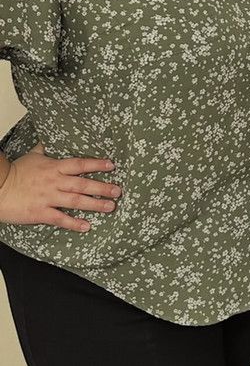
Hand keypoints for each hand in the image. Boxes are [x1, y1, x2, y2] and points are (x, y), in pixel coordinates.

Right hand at [0, 144, 120, 232]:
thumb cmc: (15, 172)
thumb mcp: (33, 156)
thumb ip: (47, 150)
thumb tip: (54, 140)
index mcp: (54, 167)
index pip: (80, 164)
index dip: (97, 164)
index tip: (112, 166)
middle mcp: (54, 181)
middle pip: (83, 184)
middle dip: (102, 187)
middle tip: (118, 191)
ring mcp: (48, 197)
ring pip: (76, 201)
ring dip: (95, 204)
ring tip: (110, 207)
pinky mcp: (40, 212)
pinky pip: (60, 218)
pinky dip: (74, 223)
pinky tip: (86, 226)